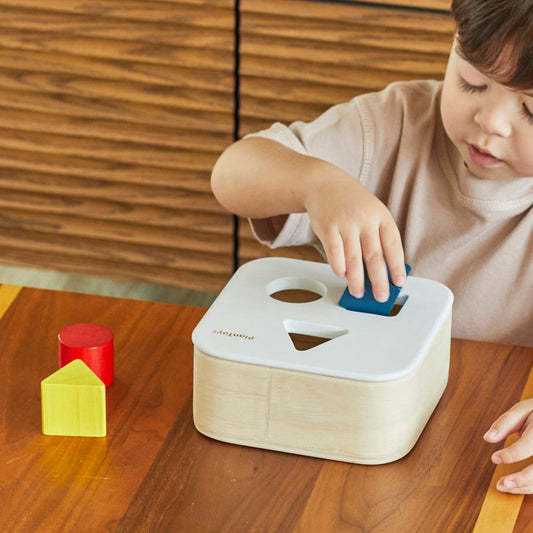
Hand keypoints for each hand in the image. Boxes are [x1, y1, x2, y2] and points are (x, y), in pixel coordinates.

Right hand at [303, 168, 405, 301]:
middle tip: (380, 296)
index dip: (397, 266)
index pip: (393, 245)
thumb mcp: (372, 213)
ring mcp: (346, 223)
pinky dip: (338, 266)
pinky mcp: (327, 227)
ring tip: (358, 292)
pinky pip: (334, 252)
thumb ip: (378, 238)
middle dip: (379, 281)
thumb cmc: (351, 203)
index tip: (399, 282)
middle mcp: (365, 220)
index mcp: (381, 217)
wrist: (325, 183)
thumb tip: (383, 271)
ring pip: (353, 258)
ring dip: (356, 280)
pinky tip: (341, 275)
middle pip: (374, 256)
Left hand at [484, 399, 532, 493]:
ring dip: (525, 487)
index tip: (494, 458)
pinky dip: (531, 486)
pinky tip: (518, 486)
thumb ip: (505, 423)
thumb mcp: (522, 410)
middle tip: (501, 485)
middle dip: (522, 479)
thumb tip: (488, 438)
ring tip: (505, 487)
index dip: (511, 454)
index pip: (529, 445)